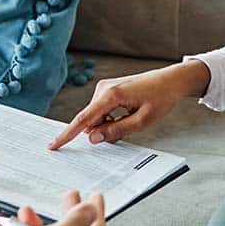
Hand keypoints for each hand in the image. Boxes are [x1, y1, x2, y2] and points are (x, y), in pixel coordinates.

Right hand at [47, 61, 209, 148]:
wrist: (171, 80)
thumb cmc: (161, 98)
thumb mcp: (143, 121)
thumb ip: (116, 131)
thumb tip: (92, 138)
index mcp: (111, 95)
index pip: (83, 120)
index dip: (67, 135)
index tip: (53, 145)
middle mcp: (104, 88)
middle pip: (91, 120)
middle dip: (103, 130)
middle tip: (129, 124)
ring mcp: (105, 87)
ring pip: (97, 117)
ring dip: (109, 124)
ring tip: (133, 116)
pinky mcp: (108, 90)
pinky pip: (102, 111)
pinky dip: (111, 118)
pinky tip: (129, 113)